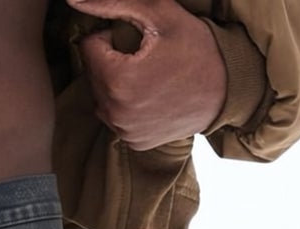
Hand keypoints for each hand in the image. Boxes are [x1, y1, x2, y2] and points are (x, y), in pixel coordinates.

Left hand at [64, 0, 227, 149]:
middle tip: (145, 57)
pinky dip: (127, 105)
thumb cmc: (196, 48)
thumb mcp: (158, 15)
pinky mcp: (134, 142)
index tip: (136, 39)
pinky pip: (116, 118)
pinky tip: (151, 96)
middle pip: (93, 73)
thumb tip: (72, 0)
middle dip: (111, 60)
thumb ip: (112, 4)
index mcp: (117, 80)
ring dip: (116, 83)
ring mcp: (124, 132)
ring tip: (148, 76)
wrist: (226, 90)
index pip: (89, 46)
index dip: (110, 36)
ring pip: (101, 97)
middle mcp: (116, 113)